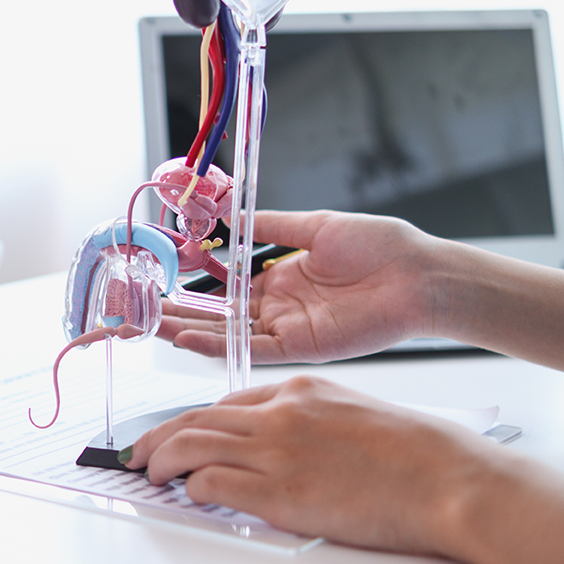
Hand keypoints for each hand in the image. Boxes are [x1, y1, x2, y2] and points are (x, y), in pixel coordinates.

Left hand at [126, 375, 505, 554]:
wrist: (447, 478)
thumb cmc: (417, 455)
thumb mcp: (356, 415)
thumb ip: (313, 424)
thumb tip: (284, 448)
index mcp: (301, 391)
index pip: (227, 402)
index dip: (193, 420)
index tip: (179, 434)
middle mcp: (281, 415)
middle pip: (196, 418)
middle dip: (160, 436)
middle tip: (141, 453)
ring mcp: (276, 452)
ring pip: (191, 444)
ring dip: (162, 460)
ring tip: (151, 474)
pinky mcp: (278, 493)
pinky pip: (211, 484)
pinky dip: (191, 488)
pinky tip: (188, 495)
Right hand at [158, 210, 447, 362]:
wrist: (419, 275)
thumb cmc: (382, 246)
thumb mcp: (316, 225)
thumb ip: (270, 226)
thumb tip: (229, 214)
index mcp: (282, 278)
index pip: (226, 285)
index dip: (194, 283)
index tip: (163, 276)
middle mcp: (280, 307)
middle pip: (220, 314)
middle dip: (182, 313)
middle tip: (143, 312)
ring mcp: (289, 328)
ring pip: (229, 334)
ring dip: (191, 331)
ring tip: (154, 327)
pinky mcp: (302, 346)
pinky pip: (252, 348)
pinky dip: (220, 346)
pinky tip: (190, 340)